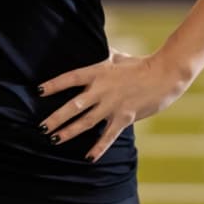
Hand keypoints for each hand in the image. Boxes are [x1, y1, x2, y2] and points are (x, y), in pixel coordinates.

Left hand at [37, 49, 188, 160]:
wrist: (166, 74)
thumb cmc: (140, 64)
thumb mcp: (117, 56)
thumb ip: (102, 56)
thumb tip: (92, 46)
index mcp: (98, 72)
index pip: (70, 79)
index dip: (53, 85)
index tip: (37, 91)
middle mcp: (102, 90)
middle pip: (73, 106)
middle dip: (56, 118)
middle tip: (41, 127)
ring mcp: (113, 105)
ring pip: (86, 122)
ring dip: (69, 132)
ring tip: (54, 140)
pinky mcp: (125, 117)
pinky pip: (108, 135)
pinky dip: (98, 147)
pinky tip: (88, 157)